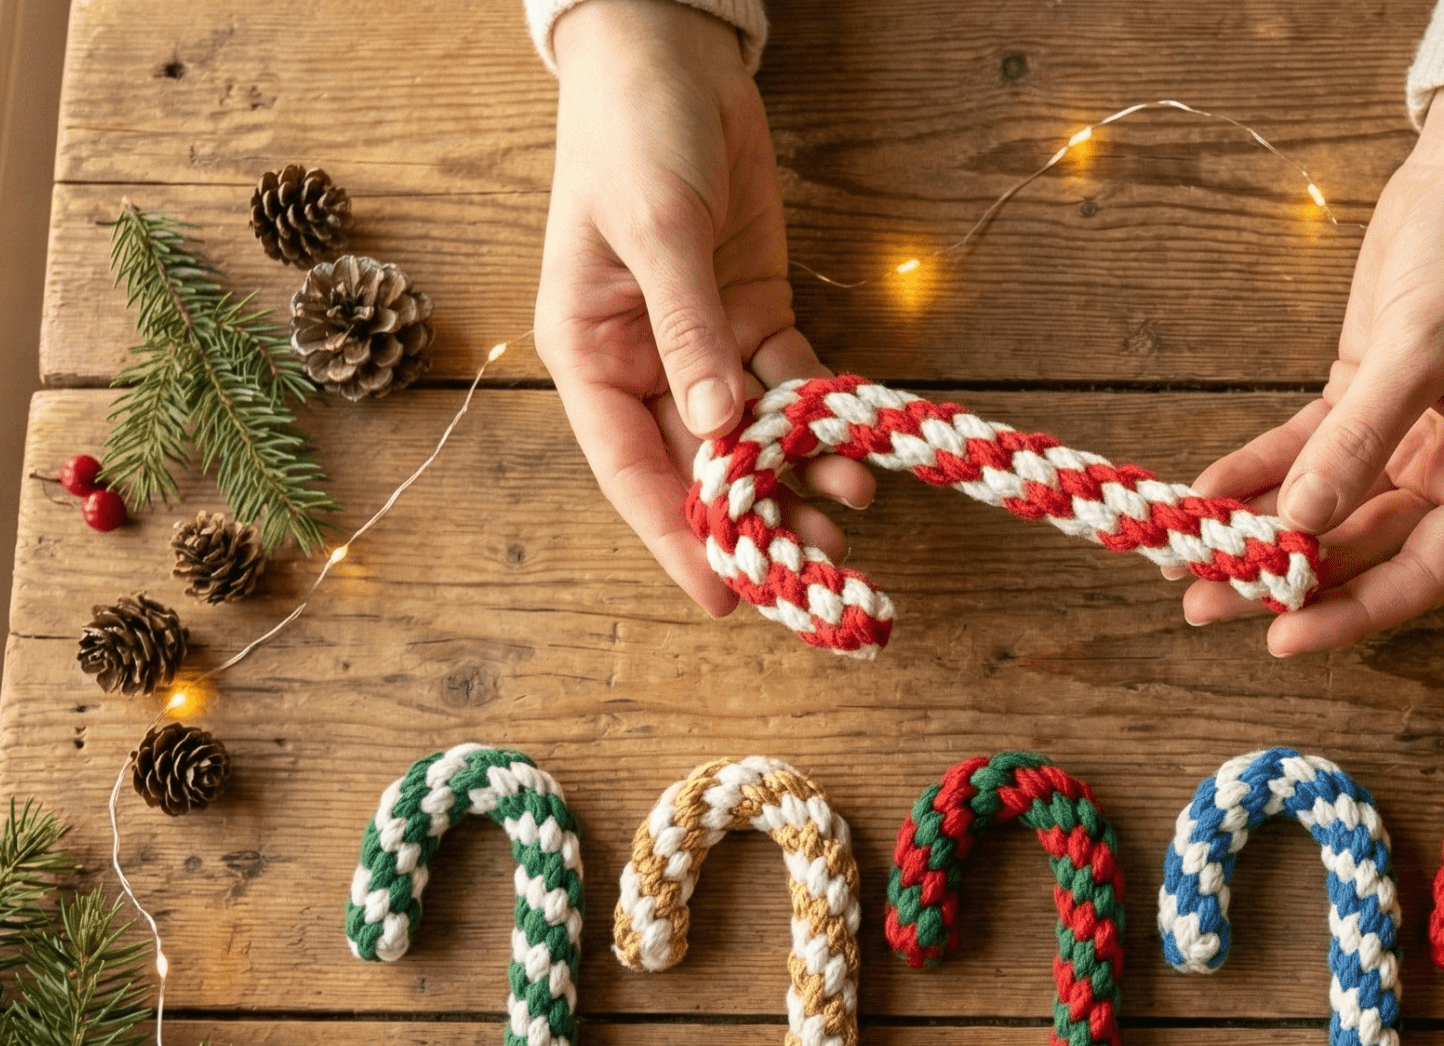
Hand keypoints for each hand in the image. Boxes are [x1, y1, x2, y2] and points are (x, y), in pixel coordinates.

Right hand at [535, 0, 870, 615]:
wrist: (668, 54)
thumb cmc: (631, 133)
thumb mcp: (655, 229)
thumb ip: (688, 328)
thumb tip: (717, 426)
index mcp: (588, 353)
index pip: (631, 467)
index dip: (678, 535)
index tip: (726, 594)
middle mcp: (641, 361)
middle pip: (697, 464)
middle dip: (754, 518)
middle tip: (813, 567)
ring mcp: (700, 341)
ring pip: (751, 435)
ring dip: (795, 478)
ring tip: (847, 520)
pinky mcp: (751, 312)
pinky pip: (787, 384)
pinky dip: (819, 420)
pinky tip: (855, 454)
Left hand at [1182, 81, 1443, 652]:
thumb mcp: (1422, 347)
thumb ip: (1358, 439)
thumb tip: (1301, 522)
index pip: (1422, 572)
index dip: (1351, 613)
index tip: (1278, 638)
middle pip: (1365, 550)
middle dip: (1285, 578)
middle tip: (1203, 604)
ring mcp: (1411, 435)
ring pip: (1329, 508)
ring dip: (1261, 533)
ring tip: (1187, 565)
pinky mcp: (1368, 395)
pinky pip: (1307, 452)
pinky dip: (1257, 472)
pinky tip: (1204, 493)